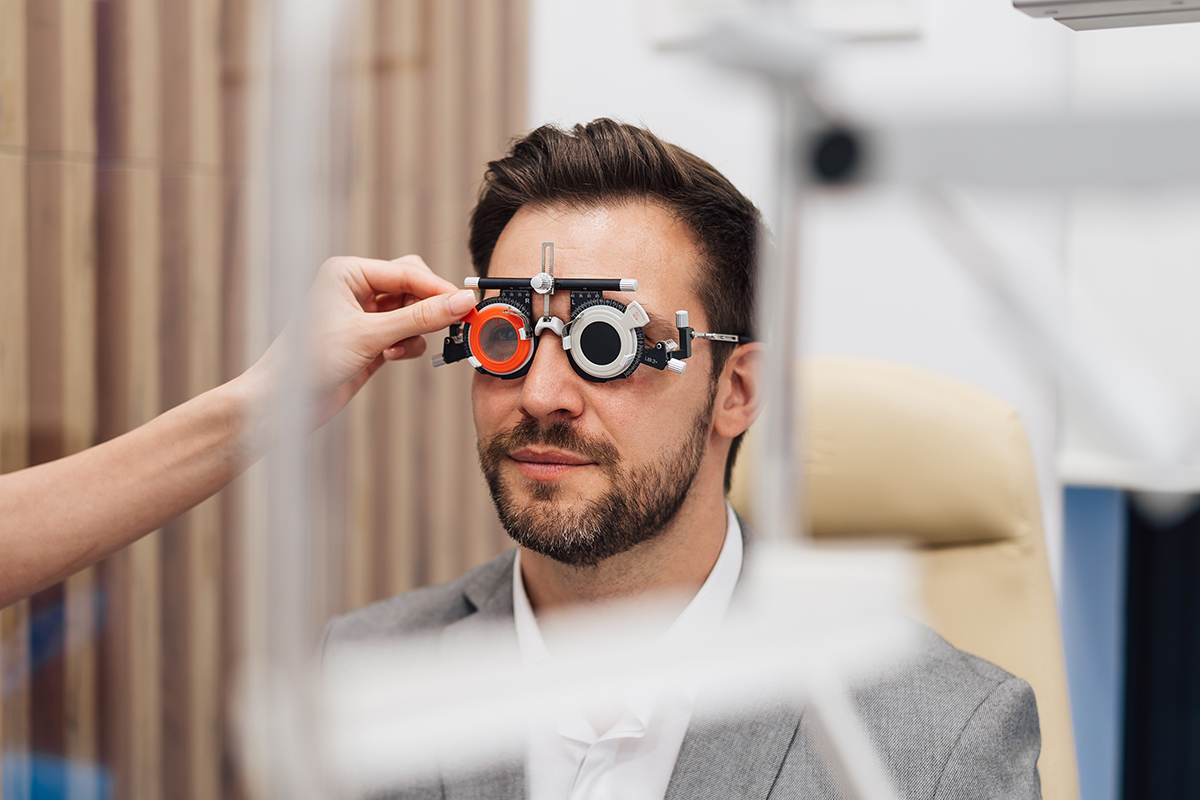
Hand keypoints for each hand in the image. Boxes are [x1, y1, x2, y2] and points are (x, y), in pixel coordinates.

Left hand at [251, 255, 476, 427]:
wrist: (285, 403)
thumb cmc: (307, 361)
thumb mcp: (369, 335)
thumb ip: (419, 318)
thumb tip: (460, 302)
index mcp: (348, 272)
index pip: (407, 272)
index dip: (438, 289)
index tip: (466, 304)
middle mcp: (356, 288)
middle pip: (413, 287)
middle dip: (430, 308)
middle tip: (454, 323)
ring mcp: (364, 315)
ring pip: (412, 312)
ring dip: (416, 331)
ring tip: (401, 348)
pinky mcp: (370, 340)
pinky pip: (405, 334)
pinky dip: (406, 345)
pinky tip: (391, 357)